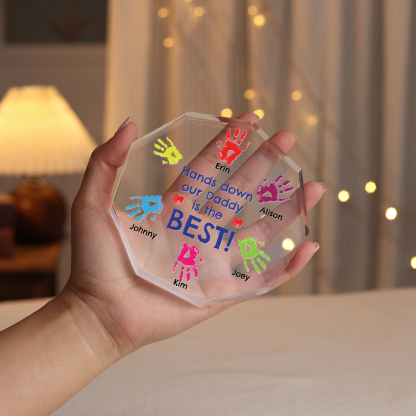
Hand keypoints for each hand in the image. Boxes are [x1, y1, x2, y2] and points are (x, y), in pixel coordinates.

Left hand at [62, 113, 324, 359]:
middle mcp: (199, 231)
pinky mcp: (222, 292)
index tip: (249, 119)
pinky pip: (262, 279)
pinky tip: (309, 247)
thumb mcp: (93, 205)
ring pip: (260, 231)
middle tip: (288, 138)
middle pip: (240, 191)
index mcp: (175, 209)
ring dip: (288, 211)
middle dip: (264, 164)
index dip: (227, 143)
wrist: (99, 314)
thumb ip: (106, 162)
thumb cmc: (94, 262)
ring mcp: (214, 261)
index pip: (208, 169)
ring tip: (314, 188)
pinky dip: (287, 267)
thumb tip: (130, 123)